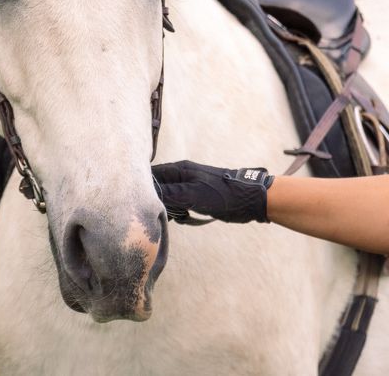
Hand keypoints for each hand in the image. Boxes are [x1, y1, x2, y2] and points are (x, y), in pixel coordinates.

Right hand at [151, 160, 273, 223]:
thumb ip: (169, 193)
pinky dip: (178, 212)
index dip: (142, 189)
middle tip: (160, 215)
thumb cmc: (223, 195)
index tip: (138, 204)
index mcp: (178, 170)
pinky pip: (178, 203)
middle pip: (157, 187)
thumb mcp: (192, 195)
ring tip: (177, 216)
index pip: (150, 175)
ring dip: (168, 209)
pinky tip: (184, 218)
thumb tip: (147, 194)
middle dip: (155, 202)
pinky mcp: (195, 196)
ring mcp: (188, 185)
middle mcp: (181, 175)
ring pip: (167, 197)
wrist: (250, 200)